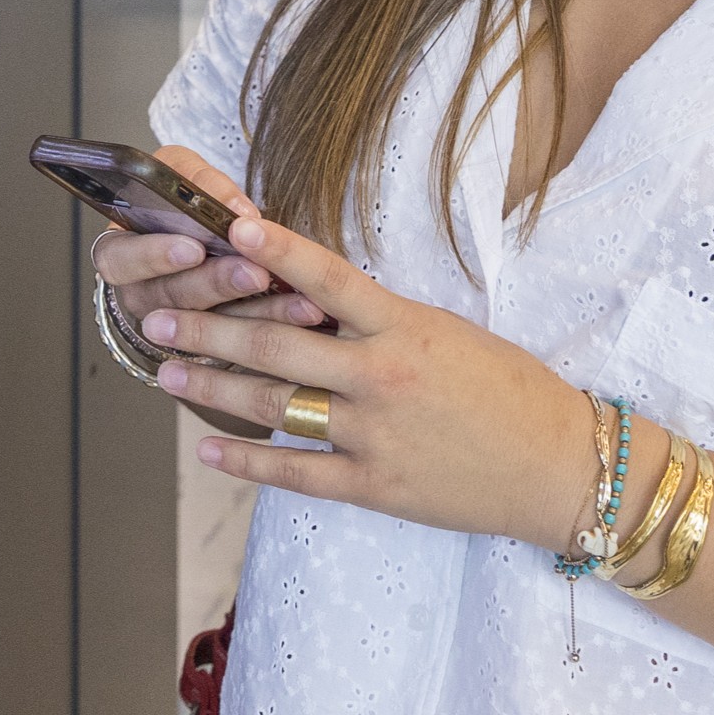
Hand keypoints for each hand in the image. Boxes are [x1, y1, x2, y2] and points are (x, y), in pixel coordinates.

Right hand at [94, 146, 326, 335]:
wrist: (197, 233)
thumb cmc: (180, 201)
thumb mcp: (179, 173)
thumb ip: (201, 183)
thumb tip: (237, 211)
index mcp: (121, 252)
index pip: (120, 260)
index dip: (155, 256)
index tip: (193, 247)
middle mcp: (142, 293)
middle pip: (171, 297)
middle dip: (217, 284)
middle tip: (253, 272)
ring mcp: (173, 325)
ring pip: (210, 327)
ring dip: (256, 312)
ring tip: (295, 298)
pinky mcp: (207, 345)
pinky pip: (238, 341)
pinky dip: (274, 323)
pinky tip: (305, 310)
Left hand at [140, 209, 604, 554]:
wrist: (556, 464)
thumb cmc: (509, 388)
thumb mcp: (448, 332)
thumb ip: (382, 321)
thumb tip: (317, 302)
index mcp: (404, 325)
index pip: (327, 276)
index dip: (277, 251)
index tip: (229, 229)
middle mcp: (381, 375)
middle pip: (278, 343)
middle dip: (210, 327)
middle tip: (158, 314)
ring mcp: (374, 434)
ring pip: (275, 404)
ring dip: (215, 386)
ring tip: (168, 370)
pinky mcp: (375, 485)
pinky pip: (296, 472)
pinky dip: (248, 460)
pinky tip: (211, 448)